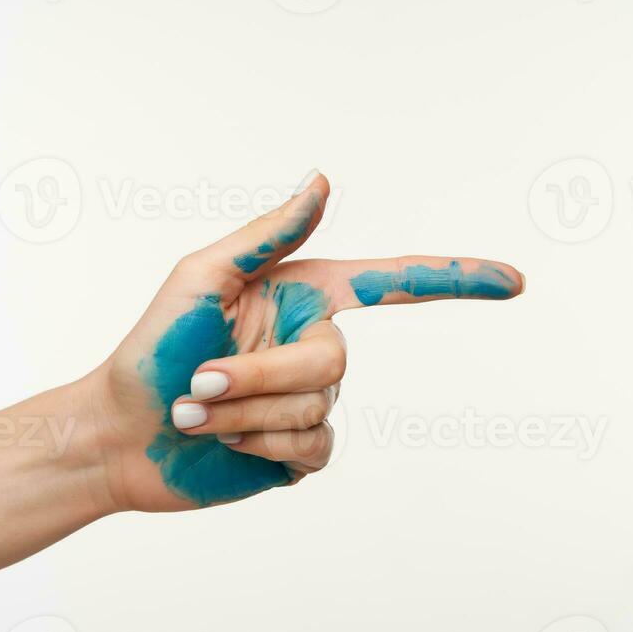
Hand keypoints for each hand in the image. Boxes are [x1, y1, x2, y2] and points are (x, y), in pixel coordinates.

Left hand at [92, 172, 523, 511]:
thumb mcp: (200, 276)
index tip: (515, 281)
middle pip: (334, 361)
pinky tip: (227, 441)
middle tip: (197, 384)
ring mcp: (311, 401)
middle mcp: (315, 344)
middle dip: (259, 377)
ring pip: (320, 408)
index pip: (393, 282)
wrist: (118, 436)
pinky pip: (315, 449)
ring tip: (195, 410)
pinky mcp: (299, 452)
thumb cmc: (150, 346)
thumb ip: (268, 235)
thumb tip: (323, 179)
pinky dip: (262, 446)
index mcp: (302, 295)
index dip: (455, 278)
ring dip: (246, 412)